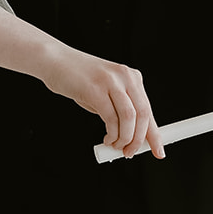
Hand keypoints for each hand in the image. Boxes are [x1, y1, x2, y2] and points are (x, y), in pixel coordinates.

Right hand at [42, 46, 164, 158]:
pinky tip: (106, 139)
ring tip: (116, 146)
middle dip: (139, 139)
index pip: (148, 110)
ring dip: (125, 138)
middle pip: (143, 114)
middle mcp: (125, 77)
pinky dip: (111, 134)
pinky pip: (110, 117)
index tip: (158, 151)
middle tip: (129, 153)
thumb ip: (121, 111)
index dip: (155, 134)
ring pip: (130, 117)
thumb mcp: (107, 92)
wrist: (54, 61)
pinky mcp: (95, 89)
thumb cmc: (79, 80)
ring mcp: (111, 81)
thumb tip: (133, 139)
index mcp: (132, 77)